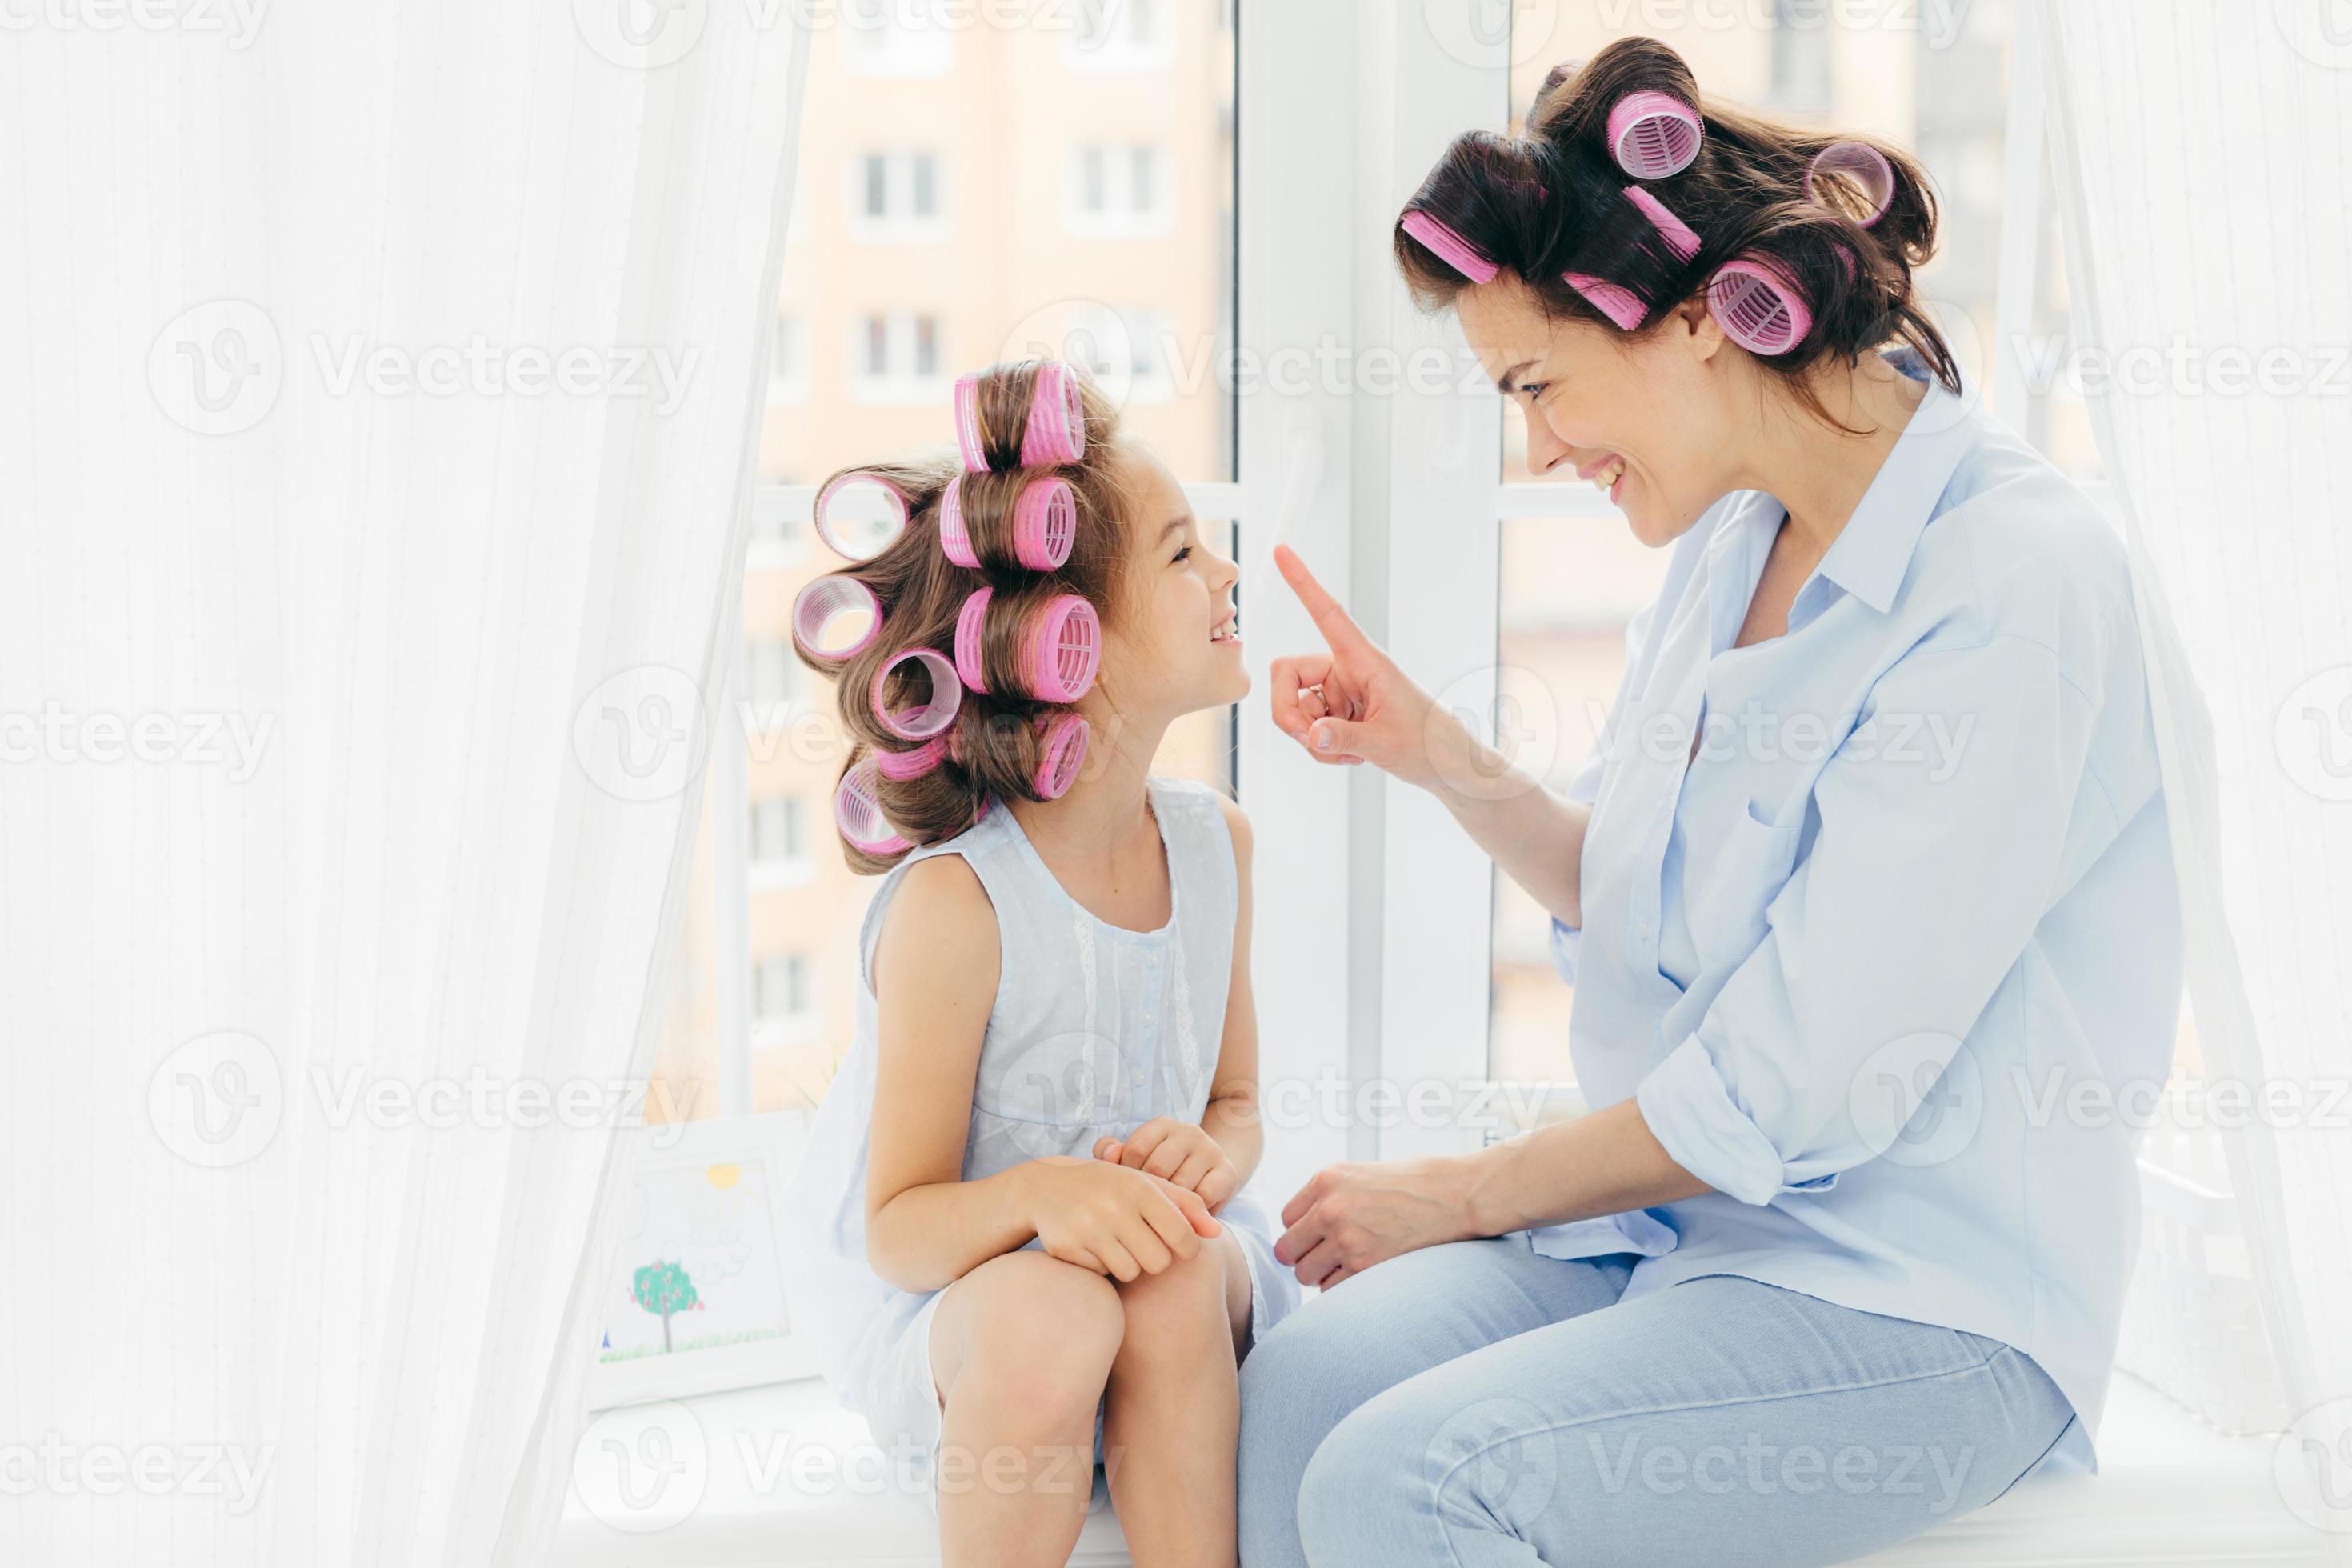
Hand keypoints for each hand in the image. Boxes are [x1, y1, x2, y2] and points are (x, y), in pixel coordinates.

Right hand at [1023, 1154, 1221, 1282]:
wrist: (1045, 1186)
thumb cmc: (1108, 1187)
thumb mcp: (1147, 1185)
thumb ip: (1186, 1205)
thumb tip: (1217, 1233)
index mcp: (1140, 1188)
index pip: (1183, 1237)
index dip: (1186, 1248)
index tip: (1178, 1245)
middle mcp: (1114, 1207)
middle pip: (1159, 1262)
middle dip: (1155, 1258)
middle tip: (1142, 1243)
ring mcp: (1088, 1228)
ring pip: (1130, 1272)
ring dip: (1128, 1263)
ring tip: (1117, 1242)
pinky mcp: (1067, 1247)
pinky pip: (1102, 1274)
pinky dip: (1102, 1265)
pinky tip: (1092, 1245)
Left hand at [1092, 1117, 1239, 1212]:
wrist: (1211, 1176)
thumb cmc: (1163, 1172)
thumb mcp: (1138, 1161)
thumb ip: (1115, 1155)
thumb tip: (1108, 1154)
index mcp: (1162, 1125)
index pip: (1136, 1148)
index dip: (1127, 1176)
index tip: (1127, 1194)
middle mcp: (1189, 1132)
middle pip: (1158, 1167)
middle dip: (1148, 1194)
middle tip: (1142, 1211)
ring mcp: (1210, 1150)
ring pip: (1181, 1185)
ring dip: (1169, 1206)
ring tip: (1159, 1218)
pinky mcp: (1228, 1172)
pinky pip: (1203, 1197)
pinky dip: (1190, 1212)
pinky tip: (1182, 1219)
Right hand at [1268, 545, 1480, 792]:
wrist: (1445, 763)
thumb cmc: (1427, 742)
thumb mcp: (1386, 744)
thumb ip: (1343, 738)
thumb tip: (1309, 734)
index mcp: (1364, 659)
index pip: (1327, 613)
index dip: (1302, 582)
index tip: (1281, 549)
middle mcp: (1346, 669)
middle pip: (1286, 674)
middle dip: (1288, 713)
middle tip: (1309, 739)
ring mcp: (1339, 691)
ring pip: (1294, 709)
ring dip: (1312, 739)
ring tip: (1348, 753)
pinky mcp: (1336, 713)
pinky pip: (1307, 729)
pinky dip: (1321, 747)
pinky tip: (1351, 754)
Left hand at [1275, 1157, 1478, 1289]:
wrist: (1453, 1195)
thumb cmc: (1409, 1184)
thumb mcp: (1358, 1174)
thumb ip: (1325, 1196)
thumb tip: (1299, 1230)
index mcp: (1326, 1180)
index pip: (1286, 1219)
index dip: (1302, 1230)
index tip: (1319, 1234)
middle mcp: (1330, 1208)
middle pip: (1287, 1250)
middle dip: (1303, 1256)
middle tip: (1325, 1255)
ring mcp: (1347, 1239)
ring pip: (1306, 1274)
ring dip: (1321, 1274)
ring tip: (1345, 1263)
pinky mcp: (1366, 1265)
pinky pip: (1331, 1289)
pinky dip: (1342, 1286)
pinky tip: (1362, 1271)